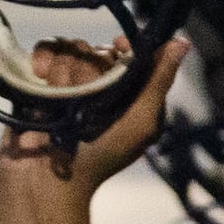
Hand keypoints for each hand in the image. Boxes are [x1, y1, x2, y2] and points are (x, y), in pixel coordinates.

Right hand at [0, 32, 189, 194]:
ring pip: (70, 48)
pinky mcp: (42, 85)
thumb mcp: (141, 123)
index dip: (126, 46)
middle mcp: (101, 87)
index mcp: (131, 95)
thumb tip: (182, 42)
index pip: (133, 52)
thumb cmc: (101, 158)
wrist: (48, 180)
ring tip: (58, 95)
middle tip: (83, 94)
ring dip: (63, 70)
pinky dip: (42, 61)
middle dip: (89, 67)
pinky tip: (41, 76)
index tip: (117, 48)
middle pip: (98, 48)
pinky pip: (45, 53)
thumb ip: (159, 81)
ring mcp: (70, 85)